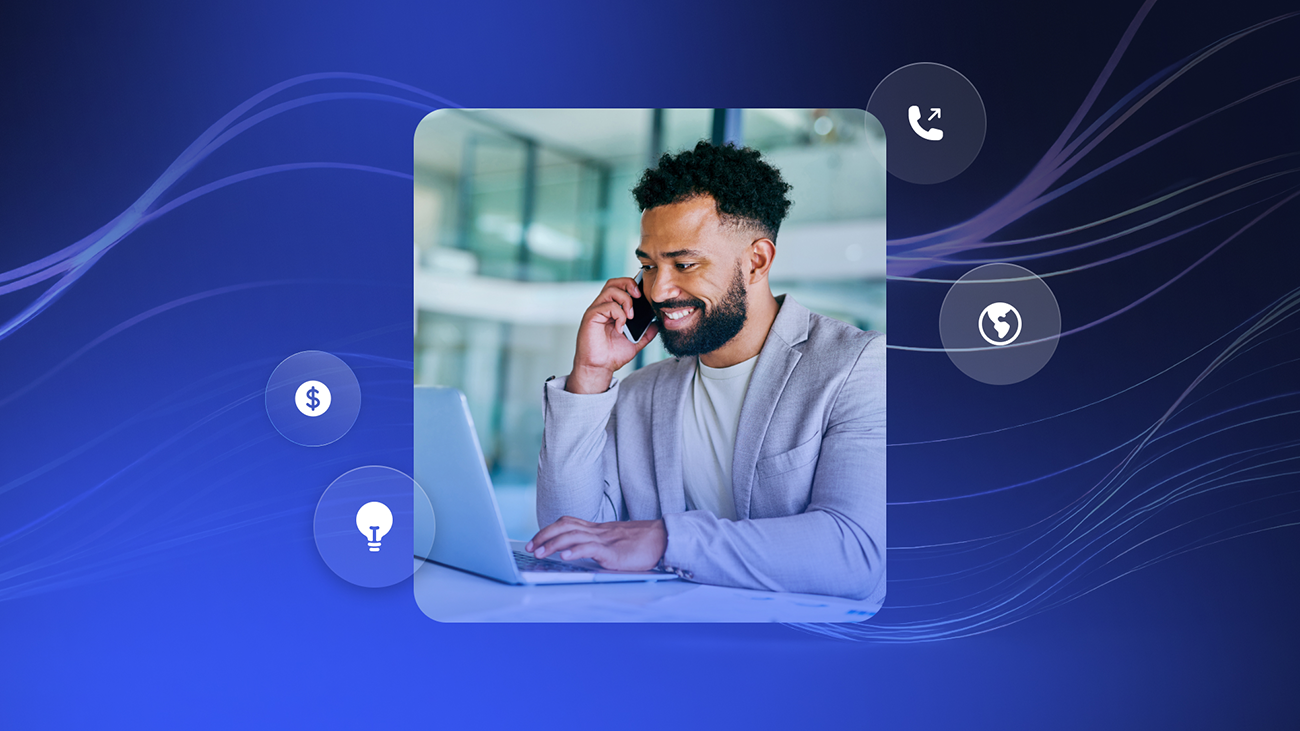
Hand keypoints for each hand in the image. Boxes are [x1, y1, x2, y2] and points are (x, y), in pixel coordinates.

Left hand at [525, 516, 666, 571]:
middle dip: (544, 536)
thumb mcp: (615, 541)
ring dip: (553, 544)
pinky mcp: (613, 553)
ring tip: (540, 553)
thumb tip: (580, 552)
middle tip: (530, 547)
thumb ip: (599, 544)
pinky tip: (564, 557)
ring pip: (572, 536)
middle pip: (564, 527)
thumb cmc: (642, 543)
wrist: (664, 539)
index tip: (535, 540)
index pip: (567, 523)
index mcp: (598, 529)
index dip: (548, 529)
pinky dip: (574, 551)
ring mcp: (605, 541)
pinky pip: (590, 549)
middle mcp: (598, 532)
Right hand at [567, 278, 658, 393]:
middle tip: (639, 296)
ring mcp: (596, 310)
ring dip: (626, 300)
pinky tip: (620, 328)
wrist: (599, 368)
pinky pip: (608, 305)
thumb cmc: (612, 355)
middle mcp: (602, 307)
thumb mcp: (636, 342)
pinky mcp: (591, 316)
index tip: (645, 294)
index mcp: (611, 310)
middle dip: (629, 284)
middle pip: (614, 282)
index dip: (633, 285)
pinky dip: (619, 315)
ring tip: (630, 316)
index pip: (621, 287)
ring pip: (611, 289)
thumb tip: (657, 323)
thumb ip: (646, 332)